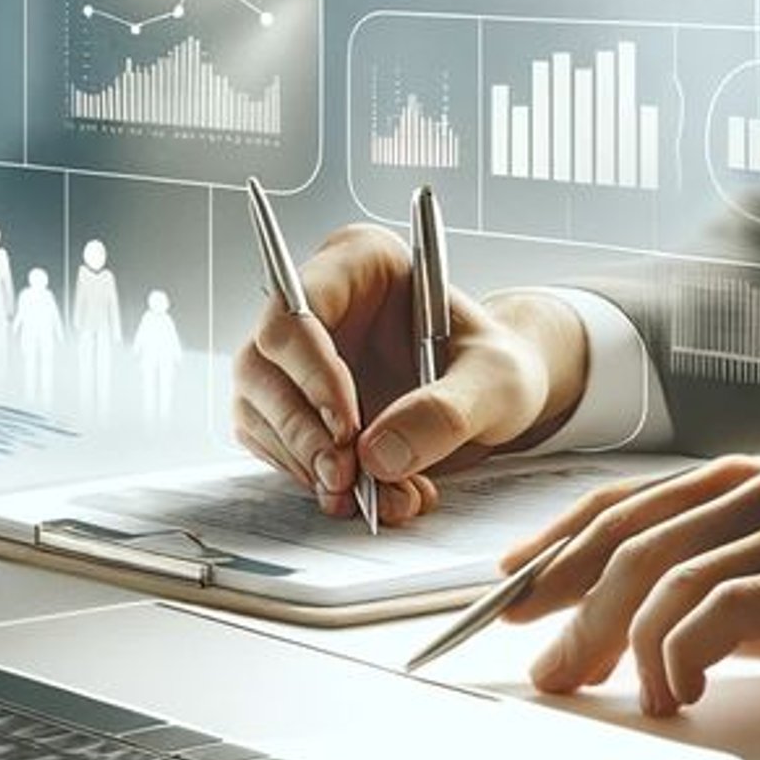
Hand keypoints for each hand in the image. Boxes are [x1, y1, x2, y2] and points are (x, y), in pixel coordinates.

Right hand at [231, 222, 588, 521]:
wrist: (496, 402)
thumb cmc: (498, 369)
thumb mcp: (496, 382)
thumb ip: (446, 412)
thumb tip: (378, 455)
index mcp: (359, 262)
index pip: (298, 308)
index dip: (311, 370)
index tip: (348, 427)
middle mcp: (318, 304)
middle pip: (262, 365)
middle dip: (302, 431)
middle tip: (345, 477)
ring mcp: (298, 359)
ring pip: (261, 412)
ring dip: (310, 466)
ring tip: (377, 498)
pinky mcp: (297, 407)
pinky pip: (280, 448)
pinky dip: (318, 481)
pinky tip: (371, 497)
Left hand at [500, 456, 759, 712]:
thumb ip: (717, 585)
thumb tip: (627, 625)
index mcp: (746, 483)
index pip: (623, 506)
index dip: (556, 548)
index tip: (508, 591)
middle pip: (631, 541)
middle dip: (571, 608)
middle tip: (548, 669)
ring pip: (667, 574)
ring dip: (623, 643)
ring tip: (617, 694)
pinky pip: (724, 608)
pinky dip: (682, 654)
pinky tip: (677, 691)